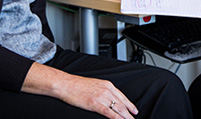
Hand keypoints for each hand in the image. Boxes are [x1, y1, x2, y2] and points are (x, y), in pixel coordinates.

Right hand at [23, 63, 137, 118]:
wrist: (66, 84)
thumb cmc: (77, 85)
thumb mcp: (95, 84)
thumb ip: (103, 90)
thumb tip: (109, 98)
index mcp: (107, 85)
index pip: (122, 97)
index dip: (130, 105)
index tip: (135, 111)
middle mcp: (107, 90)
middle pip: (122, 104)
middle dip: (130, 113)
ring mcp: (102, 97)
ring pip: (118, 109)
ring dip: (126, 117)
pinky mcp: (95, 104)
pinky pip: (109, 113)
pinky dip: (116, 118)